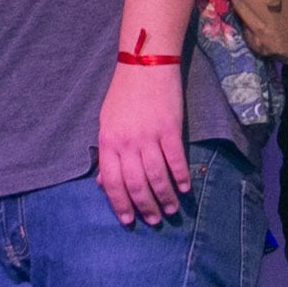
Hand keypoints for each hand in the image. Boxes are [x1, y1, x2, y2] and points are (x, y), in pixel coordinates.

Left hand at [95, 58, 189, 224]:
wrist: (144, 65)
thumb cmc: (123, 95)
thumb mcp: (106, 124)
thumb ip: (107, 154)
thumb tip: (103, 184)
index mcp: (108, 142)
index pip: (112, 182)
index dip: (120, 205)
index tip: (128, 220)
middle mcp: (127, 143)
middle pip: (136, 184)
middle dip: (145, 206)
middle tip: (153, 221)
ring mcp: (149, 136)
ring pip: (156, 176)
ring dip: (164, 197)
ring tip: (170, 210)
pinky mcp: (170, 128)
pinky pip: (175, 159)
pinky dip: (180, 176)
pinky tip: (184, 188)